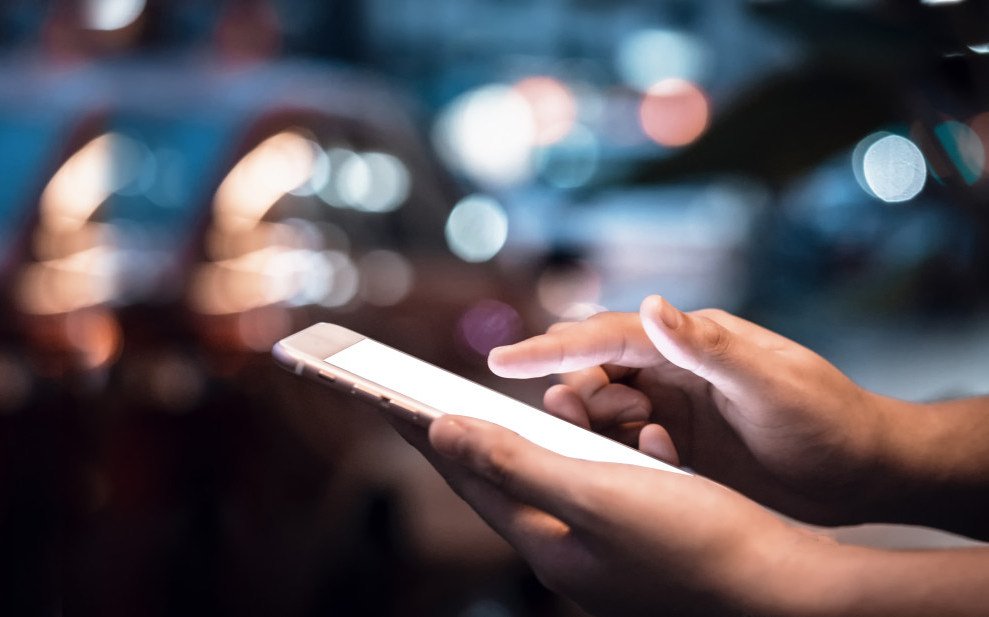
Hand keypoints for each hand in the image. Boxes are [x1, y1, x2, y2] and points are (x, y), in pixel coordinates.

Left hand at [410, 414, 832, 616]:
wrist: (788, 584)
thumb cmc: (697, 540)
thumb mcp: (595, 493)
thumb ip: (515, 463)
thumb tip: (439, 430)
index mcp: (549, 546)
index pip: (470, 481)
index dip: (428, 435)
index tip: (387, 398)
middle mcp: (570, 554)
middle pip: (500, 484)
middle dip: (464, 439)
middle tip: (423, 400)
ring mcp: (606, 552)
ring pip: (547, 484)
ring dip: (520, 443)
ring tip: (487, 410)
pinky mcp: (641, 539)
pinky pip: (593, 488)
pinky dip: (581, 454)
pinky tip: (584, 435)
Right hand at [489, 295, 891, 524]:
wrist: (863, 470)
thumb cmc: (826, 417)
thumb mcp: (769, 381)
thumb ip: (707, 346)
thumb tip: (652, 304)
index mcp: (690, 341)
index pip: (608, 336)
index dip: (552, 348)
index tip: (504, 360)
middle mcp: (674, 369)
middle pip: (594, 372)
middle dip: (577, 392)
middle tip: (589, 417)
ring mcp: (675, 407)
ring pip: (605, 411)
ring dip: (601, 426)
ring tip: (645, 441)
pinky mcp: (679, 445)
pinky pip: (627, 445)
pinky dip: (626, 454)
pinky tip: (661, 462)